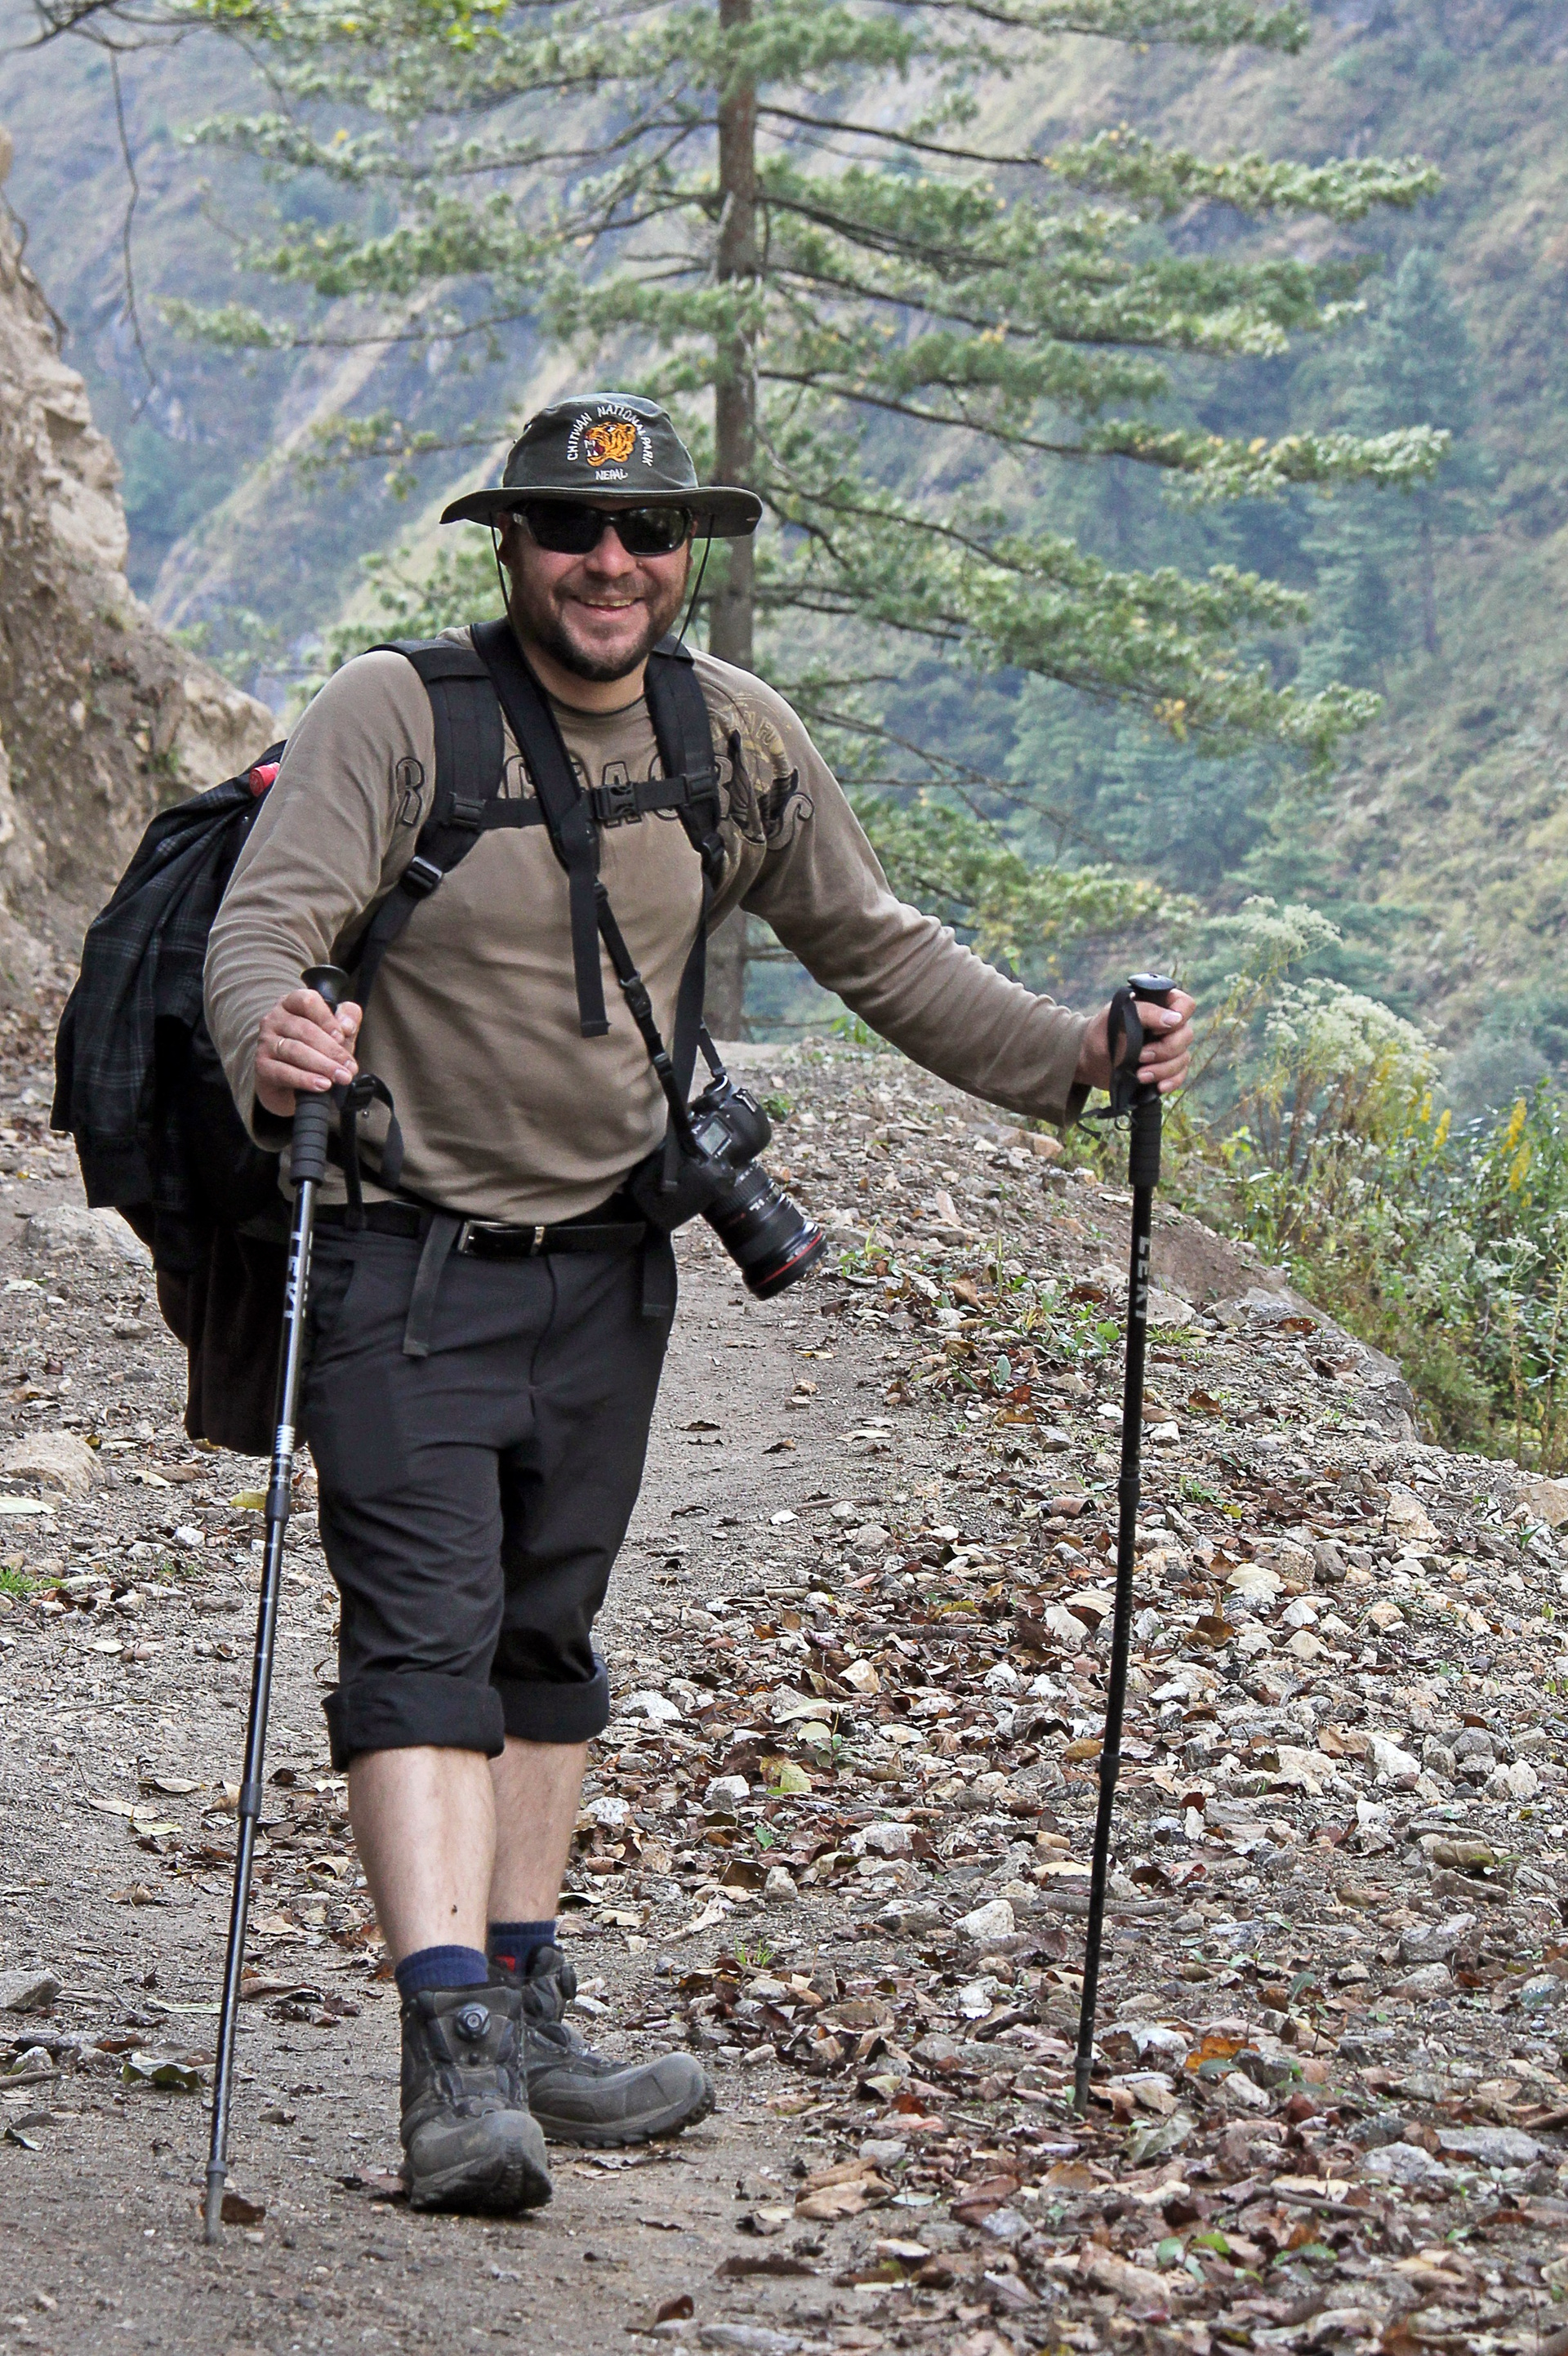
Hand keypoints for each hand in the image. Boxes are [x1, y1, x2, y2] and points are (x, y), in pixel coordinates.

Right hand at [255, 986, 360, 1118]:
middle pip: (304, 1029)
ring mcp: (265, 1041)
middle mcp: (274, 1018)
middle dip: (332, 1050)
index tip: (343, 1036)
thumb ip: (347, 1021)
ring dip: (322, 1065)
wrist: (290, 1082)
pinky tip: (322, 1085)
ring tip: (341, 1077)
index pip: (307, 1001)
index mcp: (292, 1003)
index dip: (327, 1018)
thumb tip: (348, 1026)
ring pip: (295, 1050)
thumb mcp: (336, 1032)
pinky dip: (305, 1079)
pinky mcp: (261, 1065)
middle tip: (350, 1067)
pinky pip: (283, 1072)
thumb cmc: (316, 1049)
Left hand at [1075, 986, 1195, 1097]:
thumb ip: (1145, 1012)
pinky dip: (1171, 1082)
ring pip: (1183, 1058)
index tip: (1158, 1030)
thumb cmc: (1100, 1032)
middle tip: (1141, 1056)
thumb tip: (1175, 1019)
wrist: (1089, 1061)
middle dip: (1164, 1050)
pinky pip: (1180, 1075)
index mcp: (1158, 1005)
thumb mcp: (1116, 1016)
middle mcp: (1167, 1026)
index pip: (1184, 1004)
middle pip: (1186, 1035)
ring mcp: (1168, 1048)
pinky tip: (1158, 1086)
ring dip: (1163, 1069)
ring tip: (1140, 1075)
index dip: (1178, 1016)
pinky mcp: (1165, 1068)